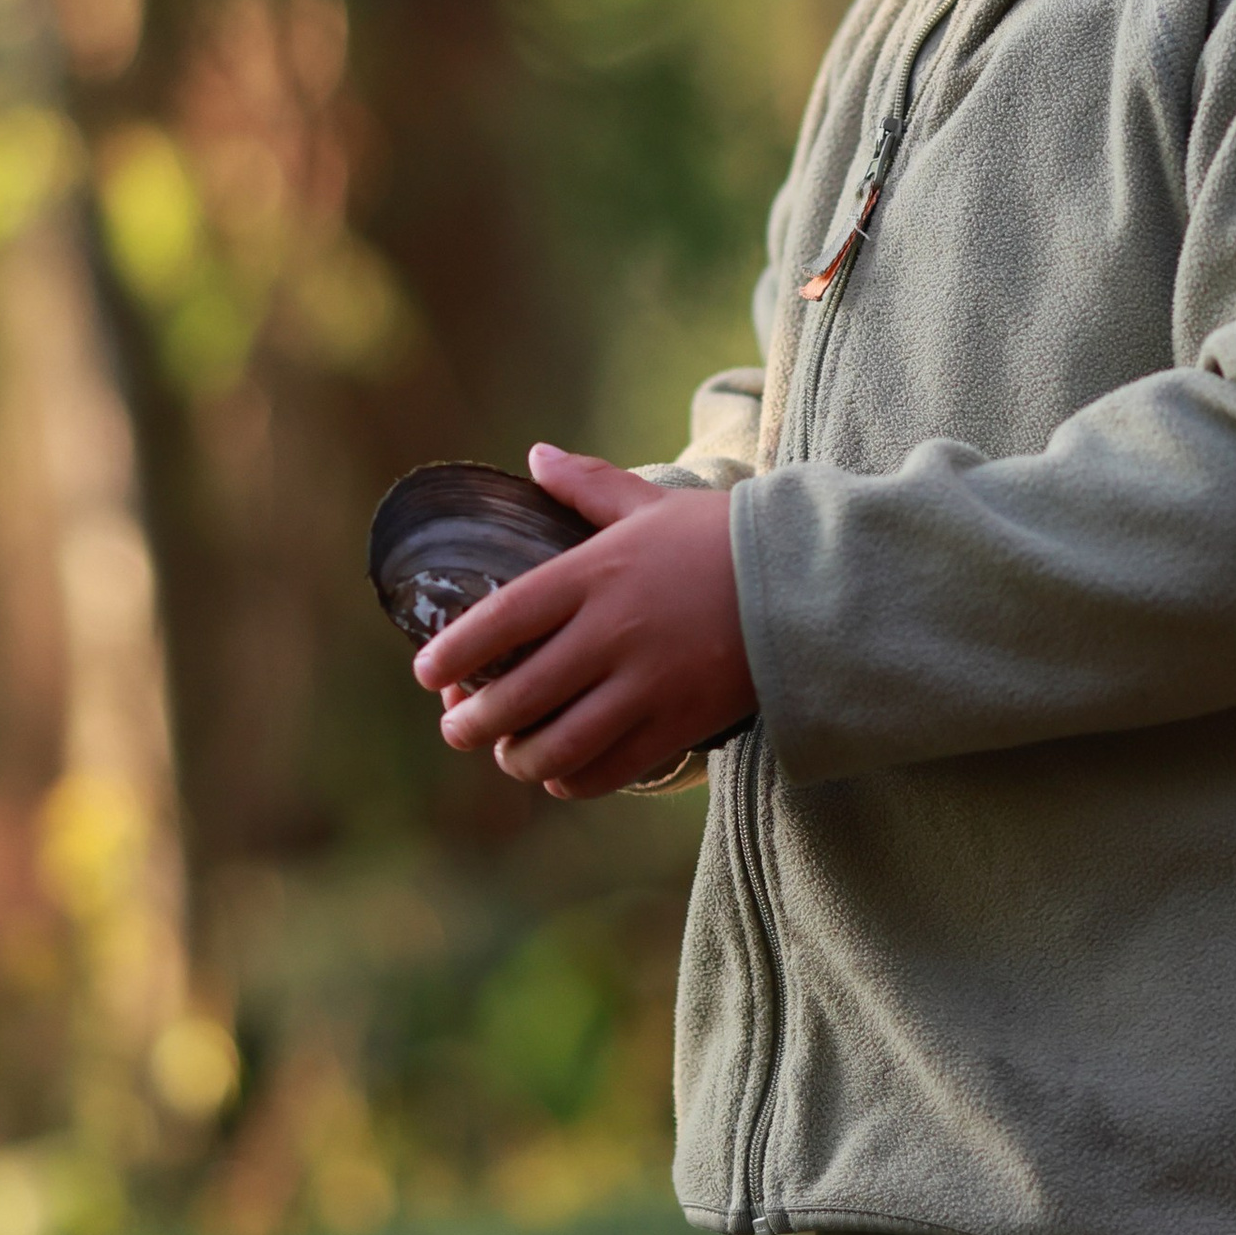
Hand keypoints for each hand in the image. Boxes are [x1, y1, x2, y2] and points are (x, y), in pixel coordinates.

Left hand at [414, 444, 755, 798]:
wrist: (808, 583)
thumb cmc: (723, 539)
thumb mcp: (652, 504)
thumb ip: (588, 485)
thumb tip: (534, 456)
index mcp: (595, 574)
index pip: (500, 620)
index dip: (453, 654)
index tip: (427, 673)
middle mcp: (611, 633)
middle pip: (516, 695)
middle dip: (471, 723)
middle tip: (456, 728)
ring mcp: (646, 684)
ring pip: (556, 743)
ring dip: (517, 758)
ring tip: (507, 753)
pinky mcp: (679, 723)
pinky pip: (608, 769)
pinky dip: (573, 779)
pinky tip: (560, 772)